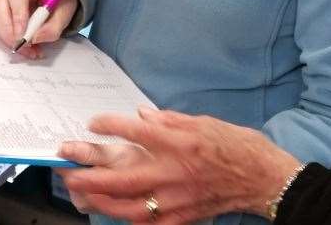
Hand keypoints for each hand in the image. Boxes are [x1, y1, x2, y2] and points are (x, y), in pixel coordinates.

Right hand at [0, 0, 78, 58]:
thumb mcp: (65, 10)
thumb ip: (54, 26)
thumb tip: (35, 39)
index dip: (18, 17)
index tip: (23, 37)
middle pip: (1, 8)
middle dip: (10, 32)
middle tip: (24, 48)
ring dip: (9, 39)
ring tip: (29, 51)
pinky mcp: (0, 9)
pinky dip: (9, 39)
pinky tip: (25, 47)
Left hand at [58, 108, 301, 223]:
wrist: (263, 178)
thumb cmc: (236, 146)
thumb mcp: (204, 122)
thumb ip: (170, 120)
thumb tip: (142, 117)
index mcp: (181, 143)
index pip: (136, 133)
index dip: (110, 126)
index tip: (93, 123)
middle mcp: (175, 172)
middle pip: (124, 177)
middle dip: (91, 174)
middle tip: (68, 169)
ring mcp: (178, 199)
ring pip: (130, 206)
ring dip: (102, 201)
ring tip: (82, 193)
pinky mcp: (183, 217)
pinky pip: (149, 222)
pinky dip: (128, 218)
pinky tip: (114, 212)